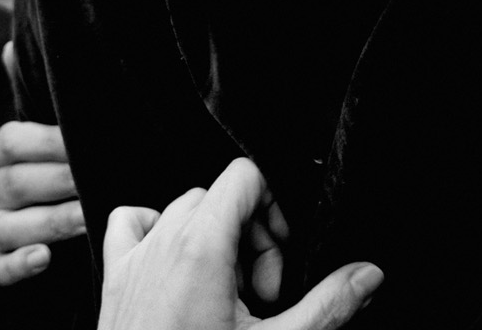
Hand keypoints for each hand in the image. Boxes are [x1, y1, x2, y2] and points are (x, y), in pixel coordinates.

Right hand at [0, 44, 85, 285]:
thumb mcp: (45, 127)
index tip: (89, 141)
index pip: (13, 141)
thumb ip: (31, 90)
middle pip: (16, 184)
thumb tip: (9, 46)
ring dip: (50, 222)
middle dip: (60, 183)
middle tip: (97, 179)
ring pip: (9, 227)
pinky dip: (19, 264)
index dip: (51, 142)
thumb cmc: (54, 164)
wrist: (47, 212)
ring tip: (87, 217)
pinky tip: (44, 258)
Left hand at [97, 157, 382, 329]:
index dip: (275, 210)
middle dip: (251, 241)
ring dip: (214, 243)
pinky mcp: (116, 276)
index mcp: (202, 247)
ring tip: (227, 298)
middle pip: (221, 200)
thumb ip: (327, 305)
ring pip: (182, 211)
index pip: (246, 177)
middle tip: (261, 295)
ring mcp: (135, 256)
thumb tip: (365, 275)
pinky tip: (181, 276)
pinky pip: (133, 222)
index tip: (281, 256)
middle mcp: (164, 241)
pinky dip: (159, 235)